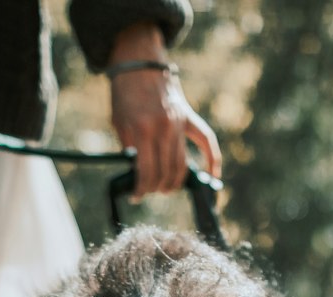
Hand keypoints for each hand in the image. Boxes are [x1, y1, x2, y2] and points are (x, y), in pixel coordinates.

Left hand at [106, 24, 220, 198]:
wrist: (139, 64)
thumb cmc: (124, 94)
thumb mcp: (119, 122)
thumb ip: (129, 148)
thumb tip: (138, 174)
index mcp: (142, 129)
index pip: (147, 170)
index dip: (142, 188)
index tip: (136, 195)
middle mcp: (164, 128)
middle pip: (166, 170)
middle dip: (158, 186)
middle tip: (150, 191)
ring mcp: (179, 122)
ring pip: (183, 162)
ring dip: (175, 180)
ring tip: (167, 188)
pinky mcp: (188, 117)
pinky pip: (206, 141)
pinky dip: (212, 160)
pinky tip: (214, 176)